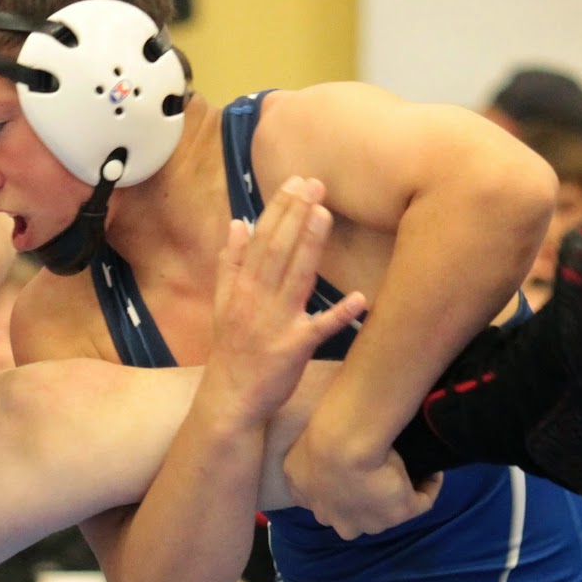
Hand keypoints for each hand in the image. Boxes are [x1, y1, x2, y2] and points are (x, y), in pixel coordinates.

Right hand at [204, 179, 362, 427]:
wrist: (229, 399)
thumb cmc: (231, 351)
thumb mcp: (222, 305)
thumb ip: (230, 264)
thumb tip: (237, 224)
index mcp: (242, 287)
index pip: (261, 240)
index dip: (279, 209)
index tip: (296, 182)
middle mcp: (257, 300)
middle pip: (277, 251)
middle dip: (295, 216)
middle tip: (315, 185)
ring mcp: (276, 324)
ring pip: (295, 278)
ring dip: (309, 246)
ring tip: (324, 215)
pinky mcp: (293, 350)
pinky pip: (319, 330)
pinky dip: (339, 315)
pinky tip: (360, 297)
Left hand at [282, 424, 441, 538]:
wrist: (341, 445)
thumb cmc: (314, 448)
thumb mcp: (294, 463)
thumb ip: (301, 474)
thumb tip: (311, 474)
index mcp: (320, 511)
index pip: (333, 510)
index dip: (344, 491)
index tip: (354, 470)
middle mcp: (346, 525)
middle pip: (361, 517)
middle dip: (370, 499)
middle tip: (380, 469)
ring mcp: (375, 522)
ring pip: (389, 509)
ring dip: (397, 491)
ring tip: (407, 465)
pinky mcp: (403, 512)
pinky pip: (422, 501)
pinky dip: (429, 485)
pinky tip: (431, 468)